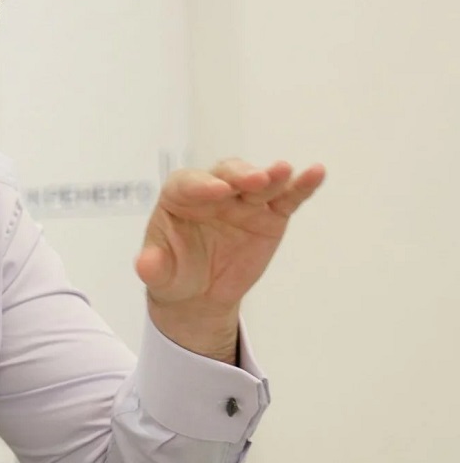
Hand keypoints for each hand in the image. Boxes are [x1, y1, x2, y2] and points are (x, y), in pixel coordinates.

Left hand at [136, 159, 324, 360]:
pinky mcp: (270, 214)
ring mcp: (244, 201)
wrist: (198, 291)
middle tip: (255, 180)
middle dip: (240, 175)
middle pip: (226, 175)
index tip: (217, 192)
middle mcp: (213, 191)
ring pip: (259, 182)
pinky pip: (287, 197)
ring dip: (272, 175)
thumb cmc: (174, 272)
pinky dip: (302, 185)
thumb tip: (145, 266)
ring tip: (283, 171)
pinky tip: (316, 173)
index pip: (187, 184)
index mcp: (180, 197)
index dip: (201, 186)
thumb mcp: (159, 274)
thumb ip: (152, 267)